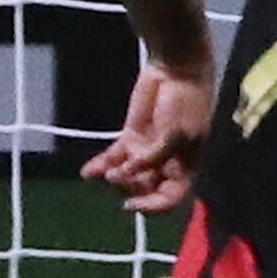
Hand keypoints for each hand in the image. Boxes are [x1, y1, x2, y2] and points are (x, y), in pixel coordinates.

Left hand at [81, 56, 213, 213]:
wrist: (177, 71)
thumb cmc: (187, 102)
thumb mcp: (176, 133)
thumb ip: (154, 155)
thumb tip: (130, 171)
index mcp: (187, 166)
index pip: (171, 197)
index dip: (153, 206)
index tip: (131, 204)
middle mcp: (168, 163)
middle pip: (146, 188)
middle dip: (129, 187)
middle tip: (116, 175)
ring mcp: (149, 151)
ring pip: (128, 175)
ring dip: (114, 178)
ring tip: (100, 172)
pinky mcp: (133, 137)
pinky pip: (115, 157)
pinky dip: (101, 166)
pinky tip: (88, 172)